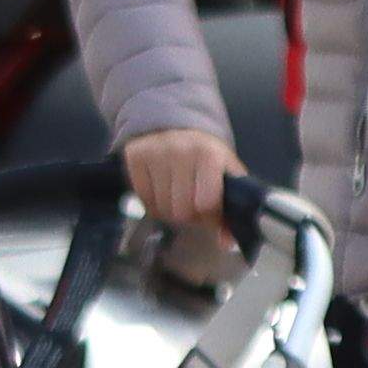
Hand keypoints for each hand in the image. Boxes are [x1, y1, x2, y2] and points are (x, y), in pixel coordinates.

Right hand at [120, 125, 243, 237]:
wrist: (177, 125)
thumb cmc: (206, 156)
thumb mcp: (227, 175)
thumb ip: (231, 210)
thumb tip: (226, 243)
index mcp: (208, 156)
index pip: (206, 204)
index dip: (209, 216)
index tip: (209, 211)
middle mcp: (180, 151)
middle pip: (181, 210)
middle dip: (188, 215)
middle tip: (191, 203)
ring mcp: (155, 152)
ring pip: (160, 208)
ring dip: (169, 210)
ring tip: (176, 195)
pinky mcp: (135, 156)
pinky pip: (142, 198)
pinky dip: (152, 202)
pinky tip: (161, 190)